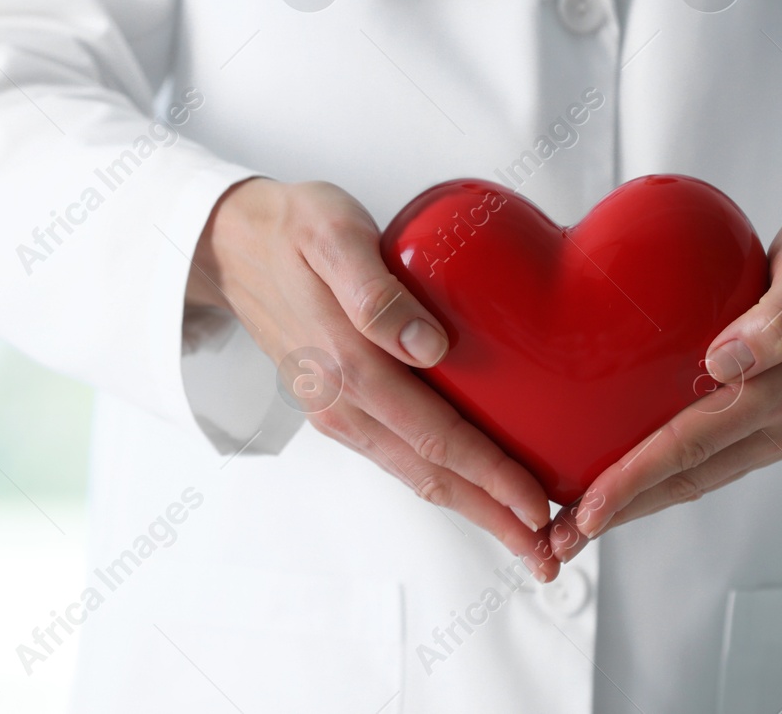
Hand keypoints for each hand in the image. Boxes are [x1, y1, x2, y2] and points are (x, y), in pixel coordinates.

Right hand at [188, 178, 558, 576]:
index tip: (538, 504)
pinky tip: (474, 485)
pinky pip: (399, 454)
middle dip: (493, 517)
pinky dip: (443, 480)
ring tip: (522, 535)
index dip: (491, 475)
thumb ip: (376, 293)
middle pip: (430, 475)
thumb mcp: (334, 237)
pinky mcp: (339, 405)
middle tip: (548, 554)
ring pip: (415, 474)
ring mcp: (337, 411)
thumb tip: (429, 344)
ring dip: (471, 508)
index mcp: (347, 366)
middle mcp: (340, 403)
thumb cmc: (295, 228)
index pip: (435, 437)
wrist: (233, 241)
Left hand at [550, 199, 781, 556]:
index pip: (694, 443)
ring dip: (638, 503)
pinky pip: (713, 458)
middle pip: (689, 477)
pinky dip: (666, 478)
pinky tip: (627, 479)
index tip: (586, 507)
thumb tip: (728, 358)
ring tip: (576, 526)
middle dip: (621, 511)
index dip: (637, 478)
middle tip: (556, 539)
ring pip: (699, 477)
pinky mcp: (777, 420)